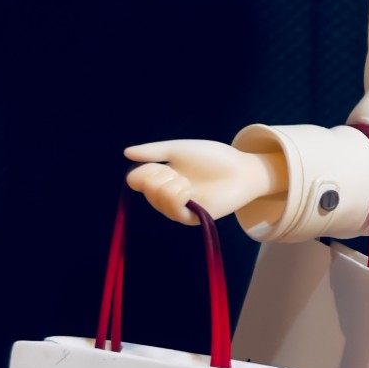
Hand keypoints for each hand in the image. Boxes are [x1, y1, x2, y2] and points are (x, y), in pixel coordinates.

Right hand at [123, 139, 286, 224]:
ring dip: (172, 185)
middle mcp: (168, 195)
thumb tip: (126, 153)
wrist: (242, 169)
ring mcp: (179, 208)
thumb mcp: (179, 149)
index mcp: (163, 178)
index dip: (142, 173)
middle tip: (181, 173)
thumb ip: (154, 152)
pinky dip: (179, 196)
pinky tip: (190, 191)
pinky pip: (173, 209)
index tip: (160, 165)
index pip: (136, 180)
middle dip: (160, 176)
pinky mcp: (192, 218)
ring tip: (189, 182)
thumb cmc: (213, 158)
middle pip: (145, 189)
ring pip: (157, 199)